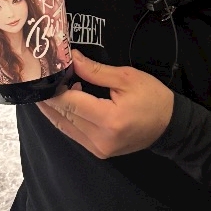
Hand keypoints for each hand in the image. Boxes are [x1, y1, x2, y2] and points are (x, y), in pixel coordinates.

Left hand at [37, 50, 173, 157]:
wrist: (169, 126)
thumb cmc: (152, 98)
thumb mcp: (127, 78)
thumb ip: (95, 71)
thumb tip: (71, 58)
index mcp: (109, 120)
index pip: (69, 103)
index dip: (53, 88)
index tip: (44, 73)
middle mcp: (100, 139)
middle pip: (63, 116)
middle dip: (49, 97)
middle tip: (41, 79)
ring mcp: (98, 149)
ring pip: (64, 126)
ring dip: (54, 108)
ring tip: (50, 87)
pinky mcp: (98, 151)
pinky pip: (73, 133)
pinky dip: (65, 117)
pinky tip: (66, 101)